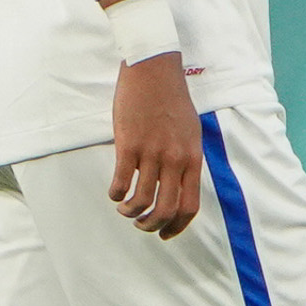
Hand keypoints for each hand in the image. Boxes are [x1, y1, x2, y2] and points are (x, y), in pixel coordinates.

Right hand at [106, 50, 202, 239]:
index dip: (176, 226)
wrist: (155, 72)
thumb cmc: (172, 101)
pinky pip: (121, 181)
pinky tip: (113, 191)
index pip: (190, 205)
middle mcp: (175, 159)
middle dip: (151, 225)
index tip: (165, 234)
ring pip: (142, 200)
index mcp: (193, 158)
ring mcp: (152, 153)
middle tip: (140, 224)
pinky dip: (115, 193)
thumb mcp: (191, 132)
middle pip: (166, 209)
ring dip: (130, 212)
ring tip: (124, 208)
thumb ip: (186, 158)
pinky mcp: (129, 144)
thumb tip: (179, 183)